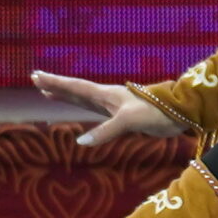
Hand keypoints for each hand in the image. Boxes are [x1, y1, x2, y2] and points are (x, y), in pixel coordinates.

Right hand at [34, 69, 182, 145]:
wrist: (181, 114)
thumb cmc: (157, 112)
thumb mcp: (130, 120)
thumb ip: (106, 130)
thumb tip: (81, 142)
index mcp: (107, 95)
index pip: (76, 87)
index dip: (56, 82)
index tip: (36, 75)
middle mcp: (108, 98)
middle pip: (76, 90)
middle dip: (56, 86)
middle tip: (36, 79)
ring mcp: (115, 107)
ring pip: (84, 100)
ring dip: (66, 97)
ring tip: (49, 93)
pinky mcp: (123, 117)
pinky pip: (95, 112)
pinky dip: (84, 111)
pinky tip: (82, 113)